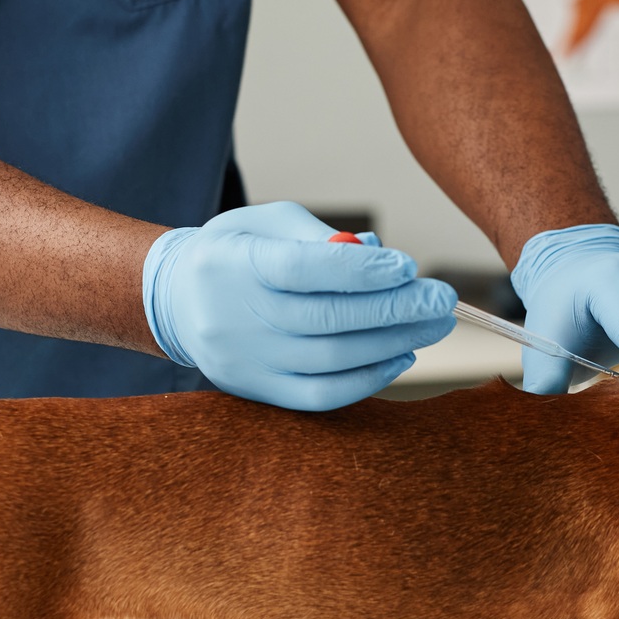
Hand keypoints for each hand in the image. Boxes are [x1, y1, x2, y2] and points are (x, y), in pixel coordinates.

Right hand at [143, 202, 456, 410]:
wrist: (177, 300)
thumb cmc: (237, 253)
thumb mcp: (267, 223)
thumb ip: (322, 238)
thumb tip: (380, 257)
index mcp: (234, 263)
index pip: (304, 271)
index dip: (361, 271)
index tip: (407, 268)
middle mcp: (234, 316)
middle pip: (326, 319)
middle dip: (394, 310)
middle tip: (441, 301)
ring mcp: (244, 360)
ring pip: (330, 360)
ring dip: (392, 343)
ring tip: (431, 326)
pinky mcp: (255, 389)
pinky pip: (320, 396)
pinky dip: (367, 380)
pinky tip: (400, 357)